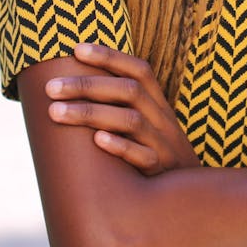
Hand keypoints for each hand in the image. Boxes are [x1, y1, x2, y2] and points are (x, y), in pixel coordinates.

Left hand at [45, 44, 199, 175]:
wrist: (195, 198)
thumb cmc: (158, 155)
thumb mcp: (150, 126)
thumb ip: (122, 108)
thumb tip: (74, 90)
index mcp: (159, 103)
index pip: (139, 70)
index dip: (110, 56)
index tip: (77, 49)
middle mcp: (163, 119)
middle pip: (128, 91)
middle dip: (87, 85)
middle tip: (51, 87)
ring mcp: (164, 145)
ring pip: (131, 121)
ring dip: (91, 113)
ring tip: (55, 112)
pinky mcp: (161, 173)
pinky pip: (143, 157)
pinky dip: (121, 146)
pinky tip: (97, 141)